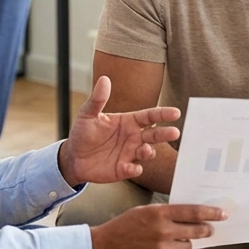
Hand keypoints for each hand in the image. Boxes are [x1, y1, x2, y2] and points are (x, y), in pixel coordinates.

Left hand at [59, 76, 180, 186]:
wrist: (73, 156)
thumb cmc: (83, 132)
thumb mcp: (88, 114)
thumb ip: (98, 99)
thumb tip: (104, 79)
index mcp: (128, 121)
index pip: (149, 116)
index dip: (162, 114)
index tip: (175, 112)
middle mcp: (133, 137)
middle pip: (154, 135)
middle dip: (165, 133)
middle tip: (174, 132)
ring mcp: (129, 153)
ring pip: (147, 152)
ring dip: (149, 151)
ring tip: (145, 150)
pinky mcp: (123, 169)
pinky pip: (133, 169)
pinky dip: (135, 169)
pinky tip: (133, 168)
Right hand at [89, 204, 227, 248]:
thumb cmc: (121, 229)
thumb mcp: (143, 212)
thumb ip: (165, 214)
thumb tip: (190, 217)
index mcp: (158, 214)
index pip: (193, 211)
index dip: (211, 213)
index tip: (222, 214)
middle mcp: (163, 232)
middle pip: (197, 231)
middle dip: (205, 231)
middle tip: (208, 230)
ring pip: (187, 248)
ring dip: (183, 246)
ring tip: (166, 244)